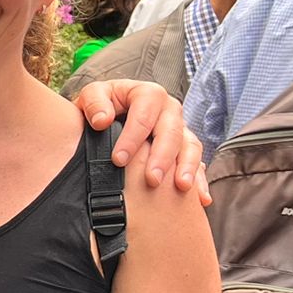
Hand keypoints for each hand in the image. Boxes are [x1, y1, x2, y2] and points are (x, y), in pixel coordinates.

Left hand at [71, 80, 210, 202]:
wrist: (108, 114)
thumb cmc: (101, 105)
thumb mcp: (92, 95)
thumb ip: (94, 102)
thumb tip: (102, 120)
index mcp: (148, 95)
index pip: (144, 115)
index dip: (132, 138)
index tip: (118, 160)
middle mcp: (169, 110)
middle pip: (171, 132)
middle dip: (162, 157)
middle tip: (151, 179)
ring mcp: (180, 129)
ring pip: (190, 146)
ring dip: (187, 167)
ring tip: (181, 187)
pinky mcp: (185, 148)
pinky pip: (197, 162)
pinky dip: (199, 179)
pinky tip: (200, 198)